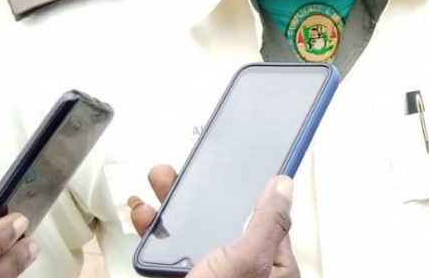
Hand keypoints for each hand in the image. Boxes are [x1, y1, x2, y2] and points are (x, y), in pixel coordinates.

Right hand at [130, 166, 298, 277]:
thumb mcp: (247, 261)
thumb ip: (267, 223)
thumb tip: (284, 186)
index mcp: (271, 269)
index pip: (268, 217)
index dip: (252, 188)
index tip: (242, 160)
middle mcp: (241, 273)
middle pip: (226, 219)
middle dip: (203, 191)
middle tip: (187, 168)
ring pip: (194, 232)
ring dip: (174, 206)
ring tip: (161, 182)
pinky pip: (169, 253)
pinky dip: (154, 233)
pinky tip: (144, 217)